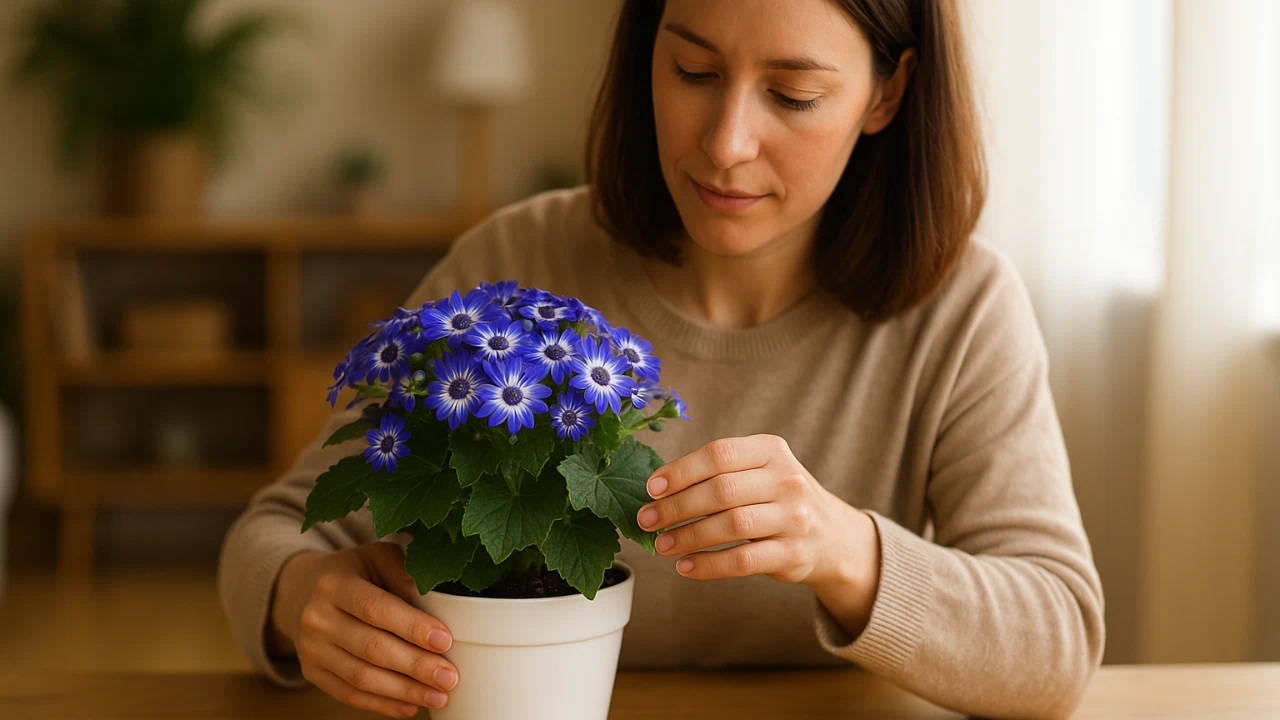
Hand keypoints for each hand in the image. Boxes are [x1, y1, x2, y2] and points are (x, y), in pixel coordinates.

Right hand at [269, 542, 458, 717]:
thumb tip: (431, 596)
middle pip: (371, 648)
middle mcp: (317, 618)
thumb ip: (402, 571)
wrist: (303, 591)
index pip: (375, 609)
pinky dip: (382, 704)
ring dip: (404, 690)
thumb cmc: (353, 572)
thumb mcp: (375, 557)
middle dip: (415, 666)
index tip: (445, 641)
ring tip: (439, 696)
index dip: (412, 627)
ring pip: (361, 677)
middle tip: (450, 677)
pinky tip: (411, 706)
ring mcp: (311, 649)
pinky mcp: (312, 672)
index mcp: (334, 584)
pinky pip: (349, 695)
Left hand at [636, 435, 879, 624]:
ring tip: (662, 545)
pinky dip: (709, 564)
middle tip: (647, 520)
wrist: (831, 536)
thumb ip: (718, 472)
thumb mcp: (758, 471)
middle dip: (677, 506)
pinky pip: (743, 560)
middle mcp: (787, 479)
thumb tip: (657, 489)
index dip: (681, 470)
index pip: (719, 454)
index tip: (652, 488)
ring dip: (689, 536)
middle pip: (721, 490)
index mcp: (771, 450)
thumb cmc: (776, 498)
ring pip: (731, 525)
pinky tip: (686, 566)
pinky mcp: (793, 553)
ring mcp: (794, 517)